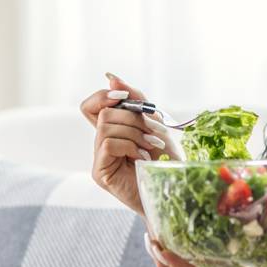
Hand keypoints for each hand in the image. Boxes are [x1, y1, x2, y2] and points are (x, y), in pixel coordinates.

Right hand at [80, 73, 179, 214]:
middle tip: (151, 133)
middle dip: (132, 118)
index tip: (124, 96)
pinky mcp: (100, 172)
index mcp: (112, 130)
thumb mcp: (155, 122)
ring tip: (150, 148)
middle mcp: (101, 142)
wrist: (174, 190)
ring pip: (106, 126)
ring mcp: (99, 158)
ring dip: (134, 134)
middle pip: (103, 113)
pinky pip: (108, 144)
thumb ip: (135, 99)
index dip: (103, 96)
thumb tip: (111, 76)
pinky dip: (129, 146)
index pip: (91, 105)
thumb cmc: (167, 159)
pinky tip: (142, 159)